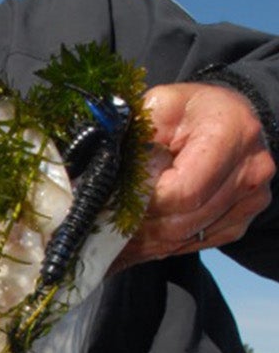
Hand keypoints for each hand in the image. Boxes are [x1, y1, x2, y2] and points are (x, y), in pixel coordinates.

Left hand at [114, 81, 273, 268]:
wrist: (227, 119)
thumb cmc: (190, 112)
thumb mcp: (160, 106)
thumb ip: (137, 134)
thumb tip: (103, 171)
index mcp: (232, 134)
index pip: (182, 191)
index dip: (144, 202)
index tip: (114, 202)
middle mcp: (249, 171)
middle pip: (182, 221)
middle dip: (139, 226)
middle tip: (103, 229)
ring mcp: (249, 201)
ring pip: (184, 238)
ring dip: (145, 242)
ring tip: (112, 240)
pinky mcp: (240, 221)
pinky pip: (193, 245)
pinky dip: (161, 246)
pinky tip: (138, 240)